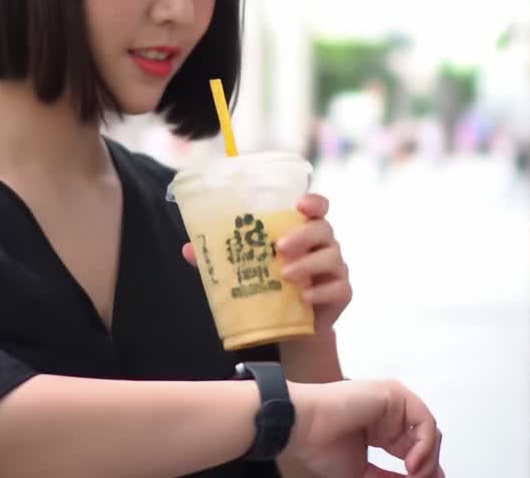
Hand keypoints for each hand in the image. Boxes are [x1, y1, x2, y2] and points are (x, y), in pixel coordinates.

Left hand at [180, 194, 352, 332]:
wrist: (289, 327)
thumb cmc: (270, 287)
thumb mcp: (246, 269)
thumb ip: (222, 257)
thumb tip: (188, 249)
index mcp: (303, 230)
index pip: (317, 207)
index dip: (313, 201)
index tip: (300, 204)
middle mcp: (323, 245)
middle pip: (323, 229)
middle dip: (303, 235)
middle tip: (279, 247)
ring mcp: (335, 269)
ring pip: (331, 257)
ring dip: (308, 264)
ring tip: (285, 275)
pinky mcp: (340, 293)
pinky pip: (339, 288)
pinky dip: (322, 292)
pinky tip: (305, 297)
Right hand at [286, 379, 444, 477]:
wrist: (301, 428)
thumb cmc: (319, 447)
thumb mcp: (364, 473)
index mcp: (381, 430)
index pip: (412, 450)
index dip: (422, 470)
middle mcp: (389, 414)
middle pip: (423, 440)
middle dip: (428, 466)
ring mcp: (392, 403)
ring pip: (427, 431)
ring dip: (427, 458)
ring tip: (414, 476)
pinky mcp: (394, 394)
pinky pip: (424, 421)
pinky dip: (425, 445)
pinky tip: (411, 464)